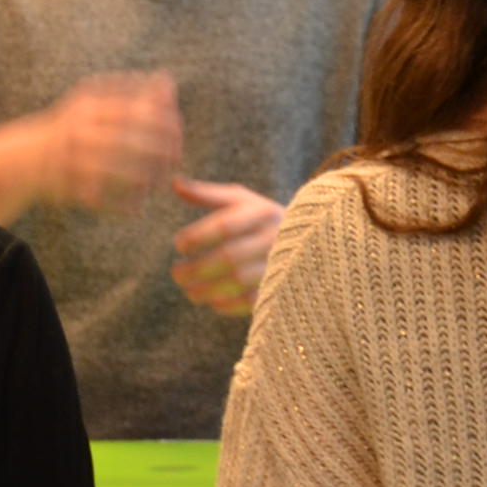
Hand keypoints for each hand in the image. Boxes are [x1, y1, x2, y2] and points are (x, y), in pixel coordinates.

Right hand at [38, 74, 183, 212]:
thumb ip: (132, 94)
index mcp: (86, 106)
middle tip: (175, 159)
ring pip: (114, 172)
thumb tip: (168, 80)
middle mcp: (76, 130)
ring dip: (141, 180)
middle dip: (157, 152)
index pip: (132, 111)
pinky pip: (99, 200)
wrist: (24, 159)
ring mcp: (68, 159)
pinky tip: (137, 209)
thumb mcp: (95, 105)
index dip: (160, 123)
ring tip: (159, 183)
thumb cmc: (73, 128)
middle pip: (126, 141)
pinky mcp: (64, 187)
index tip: (178, 133)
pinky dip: (119, 206)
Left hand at [169, 180, 283, 314]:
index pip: (225, 226)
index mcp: (262, 212)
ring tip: (188, 290)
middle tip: (176, 274)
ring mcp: (281, 264)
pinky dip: (227, 304)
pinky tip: (211, 301)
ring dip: (207, 289)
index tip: (178, 245)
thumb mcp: (240, 200)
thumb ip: (207, 194)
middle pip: (230, 256)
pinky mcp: (282, 288)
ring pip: (238, 281)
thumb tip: (175, 183)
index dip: (197, 237)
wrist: (310, 241)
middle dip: (197, 268)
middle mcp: (274, 237)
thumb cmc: (260, 218)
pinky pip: (251, 301)